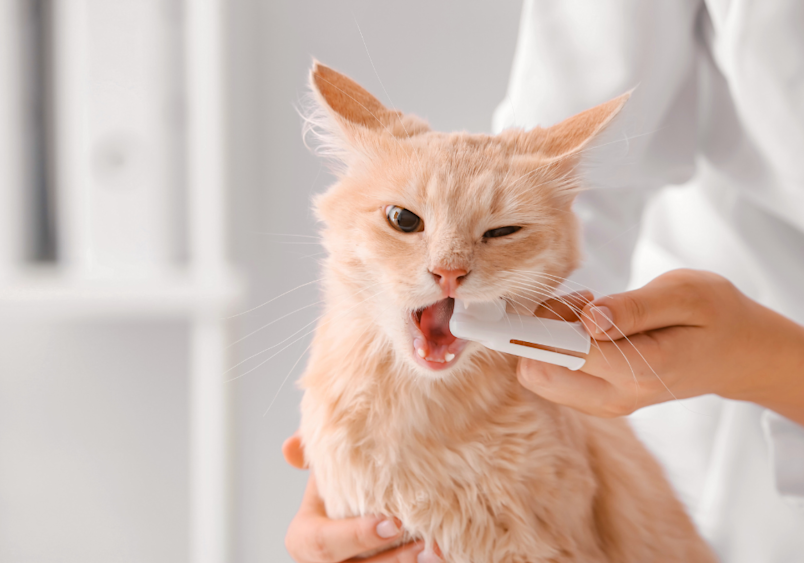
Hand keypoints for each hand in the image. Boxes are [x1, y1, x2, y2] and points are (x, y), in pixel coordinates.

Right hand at [283, 435, 438, 562]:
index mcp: (304, 539)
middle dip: (392, 560)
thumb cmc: (342, 485)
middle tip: (424, 542)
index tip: (393, 522)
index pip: (324, 544)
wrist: (362, 504)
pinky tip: (441, 555)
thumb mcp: (324, 467)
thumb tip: (290, 448)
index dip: (357, 536)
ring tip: (437, 550)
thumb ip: (311, 451)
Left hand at [519, 269, 803, 422]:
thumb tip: (588, 319)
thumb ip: (634, 308)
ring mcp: (605, 404)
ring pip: (540, 375)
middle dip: (540, 329)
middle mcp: (615, 396)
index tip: (509, 308)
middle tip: (582, 300)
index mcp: (639, 369)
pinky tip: (592, 324)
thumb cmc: (715, 315)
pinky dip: (557, 346)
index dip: (529, 329)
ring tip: (593, 309)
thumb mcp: (687, 295)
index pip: (562, 353)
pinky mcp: (597, 400)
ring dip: (548, 336)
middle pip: (537, 371)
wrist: (737, 353)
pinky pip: (553, 376)